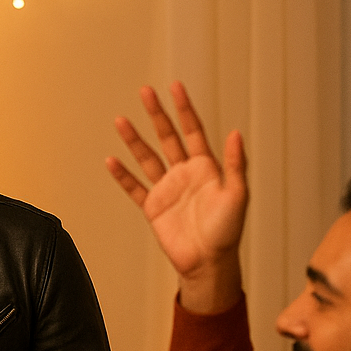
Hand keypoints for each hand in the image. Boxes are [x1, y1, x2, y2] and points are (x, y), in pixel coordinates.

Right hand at [106, 83, 246, 311]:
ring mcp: (167, 189)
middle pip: (167, 137)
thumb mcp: (237, 194)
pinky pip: (134, 187)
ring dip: (134, 139)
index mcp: (206, 167)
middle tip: (145, 92)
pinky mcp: (153, 207)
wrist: (208, 263)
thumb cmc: (228, 232)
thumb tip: (235, 133)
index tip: (175, 87)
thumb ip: (235, 164)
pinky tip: (112, 161)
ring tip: (121, 120)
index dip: (184, 109)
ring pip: (147, 158)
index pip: (193, 130)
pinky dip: (122, 176)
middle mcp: (184, 174)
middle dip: (157, 114)